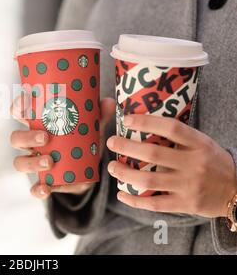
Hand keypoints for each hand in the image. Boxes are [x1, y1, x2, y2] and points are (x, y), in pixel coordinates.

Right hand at [10, 93, 114, 198]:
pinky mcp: (44, 182)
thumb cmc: (82, 140)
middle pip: (16, 138)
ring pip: (20, 162)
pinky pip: (33, 188)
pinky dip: (37, 190)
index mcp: (38, 125)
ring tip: (49, 162)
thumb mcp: (90, 126)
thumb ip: (99, 114)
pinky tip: (46, 188)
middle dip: (27, 138)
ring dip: (31, 162)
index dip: (17, 107)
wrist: (88, 170)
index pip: (19, 112)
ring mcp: (35, 163)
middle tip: (45, 138)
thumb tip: (109, 102)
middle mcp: (31, 144)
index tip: (24, 104)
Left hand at [106, 114, 236, 217]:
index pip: (171, 128)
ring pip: (149, 180)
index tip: (127, 119)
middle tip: (111, 142)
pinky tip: (121, 194)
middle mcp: (194, 164)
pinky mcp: (186, 205)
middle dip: (126, 147)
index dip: (147, 122)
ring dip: (125, 174)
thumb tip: (144, 123)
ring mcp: (189, 186)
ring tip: (111, 167)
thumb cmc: (213, 162)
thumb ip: (179, 137)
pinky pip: (155, 204)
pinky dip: (135, 200)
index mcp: (199, 144)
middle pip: (153, 154)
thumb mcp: (202, 143)